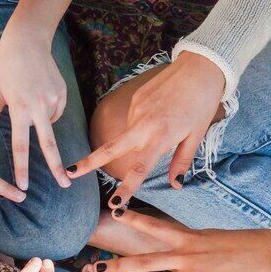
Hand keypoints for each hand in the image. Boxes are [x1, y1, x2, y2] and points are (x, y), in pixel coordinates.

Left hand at [0, 27, 70, 190]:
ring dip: (40, 121)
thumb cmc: (4, 66)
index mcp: (20, 107)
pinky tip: (38, 92)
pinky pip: (55, 111)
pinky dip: (47, 110)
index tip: (24, 186)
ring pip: (48, 124)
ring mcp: (54, 98)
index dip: (22, 167)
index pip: (21, 144)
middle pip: (49, 144)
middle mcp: (40, 105)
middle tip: (65, 184)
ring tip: (28, 95)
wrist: (28, 39)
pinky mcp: (63, 92)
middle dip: (57, 167)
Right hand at [66, 52, 224, 205]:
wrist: (199, 67)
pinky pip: (134, 119)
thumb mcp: (196, 135)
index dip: (126, 188)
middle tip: (69, 173)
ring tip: (169, 122)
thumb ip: (181, 161)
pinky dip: (143, 123)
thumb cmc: (202, 103)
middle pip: (110, 149)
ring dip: (139, 138)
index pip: (139, 169)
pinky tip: (161, 112)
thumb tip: (175, 185)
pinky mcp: (134, 98)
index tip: (115, 204)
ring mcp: (136, 110)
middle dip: (89, 162)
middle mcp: (143, 124)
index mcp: (160, 137)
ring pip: (130, 134)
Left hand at [93, 210, 270, 271]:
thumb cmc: (240, 248)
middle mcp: (185, 255)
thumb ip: (188, 252)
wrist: (267, 258)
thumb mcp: (210, 241)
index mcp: (188, 238)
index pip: (155, 226)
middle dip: (119, 266)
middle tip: (97, 267)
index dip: (134, 219)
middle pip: (144, 262)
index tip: (116, 210)